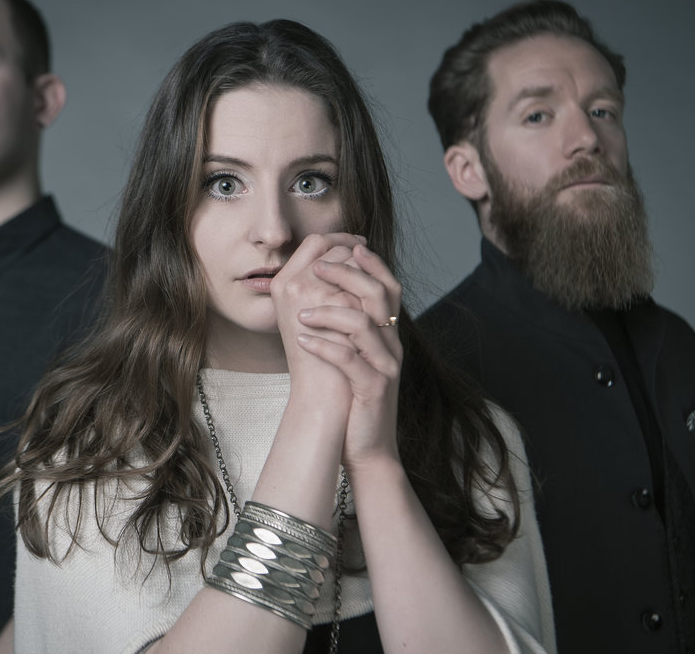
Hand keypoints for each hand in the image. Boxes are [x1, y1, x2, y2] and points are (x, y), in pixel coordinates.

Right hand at [271, 233, 364, 406]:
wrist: (321, 392)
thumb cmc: (319, 359)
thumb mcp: (312, 318)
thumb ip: (321, 289)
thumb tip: (350, 257)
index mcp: (282, 284)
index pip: (314, 242)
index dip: (340, 239)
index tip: (358, 246)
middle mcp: (291, 284)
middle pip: (334, 247)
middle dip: (357, 253)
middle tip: (371, 258)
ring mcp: (311, 293)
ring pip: (351, 262)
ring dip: (367, 270)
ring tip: (376, 282)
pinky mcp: (334, 306)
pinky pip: (362, 282)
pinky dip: (375, 288)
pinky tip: (379, 297)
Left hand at [294, 243, 403, 467]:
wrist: (367, 447)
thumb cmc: (353, 398)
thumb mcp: (355, 356)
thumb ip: (350, 326)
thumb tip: (326, 290)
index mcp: (389, 334)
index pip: (388, 285)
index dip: (371, 262)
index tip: (346, 246)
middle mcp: (393, 345)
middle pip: (379, 295)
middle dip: (346, 275)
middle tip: (316, 269)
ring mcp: (386, 366)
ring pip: (363, 324)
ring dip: (328, 312)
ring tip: (301, 314)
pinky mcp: (373, 388)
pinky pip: (349, 359)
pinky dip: (323, 346)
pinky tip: (302, 340)